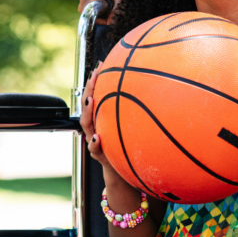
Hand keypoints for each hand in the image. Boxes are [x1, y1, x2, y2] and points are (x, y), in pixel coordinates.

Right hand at [81, 68, 124, 184]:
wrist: (122, 171)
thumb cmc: (126, 145)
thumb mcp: (129, 126)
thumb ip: (134, 112)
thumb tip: (151, 90)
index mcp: (101, 118)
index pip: (95, 95)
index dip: (95, 80)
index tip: (100, 65)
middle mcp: (95, 126)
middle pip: (87, 105)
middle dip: (89, 89)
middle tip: (93, 75)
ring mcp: (94, 139)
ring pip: (86, 124)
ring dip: (88, 111)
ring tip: (91, 100)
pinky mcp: (99, 154)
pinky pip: (94, 149)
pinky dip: (94, 143)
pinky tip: (97, 137)